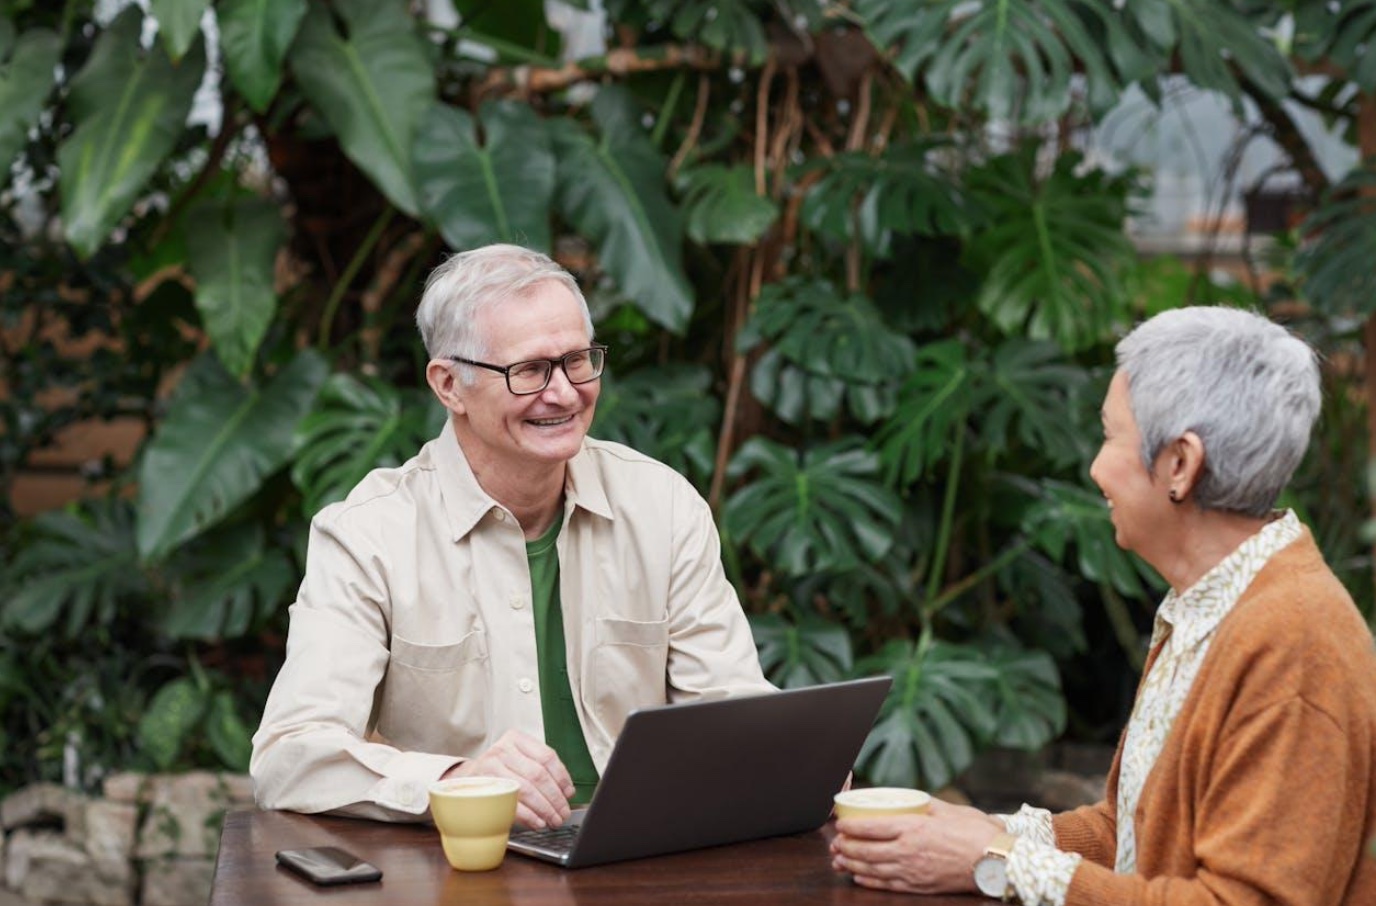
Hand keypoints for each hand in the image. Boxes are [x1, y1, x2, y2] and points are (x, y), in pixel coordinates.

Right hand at [443, 730, 574, 829]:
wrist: (464, 779)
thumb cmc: (499, 771)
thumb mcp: (518, 759)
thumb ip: (541, 769)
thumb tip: (567, 792)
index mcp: (516, 739)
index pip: (547, 757)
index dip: (562, 778)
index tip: (569, 794)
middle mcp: (502, 749)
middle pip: (538, 775)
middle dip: (555, 798)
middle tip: (563, 813)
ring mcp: (490, 767)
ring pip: (526, 789)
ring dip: (545, 809)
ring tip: (553, 820)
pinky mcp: (483, 787)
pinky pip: (511, 803)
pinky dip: (529, 816)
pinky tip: (538, 822)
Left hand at [829, 798, 1004, 894]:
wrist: (996, 862)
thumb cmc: (975, 833)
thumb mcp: (948, 809)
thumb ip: (924, 804)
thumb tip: (910, 798)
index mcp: (913, 827)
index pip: (871, 827)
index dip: (851, 827)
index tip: (840, 824)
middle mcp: (908, 850)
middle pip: (866, 850)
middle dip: (845, 847)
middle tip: (834, 844)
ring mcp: (912, 871)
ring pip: (873, 869)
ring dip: (852, 865)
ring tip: (839, 861)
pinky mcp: (919, 886)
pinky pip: (887, 885)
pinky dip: (869, 881)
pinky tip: (859, 877)